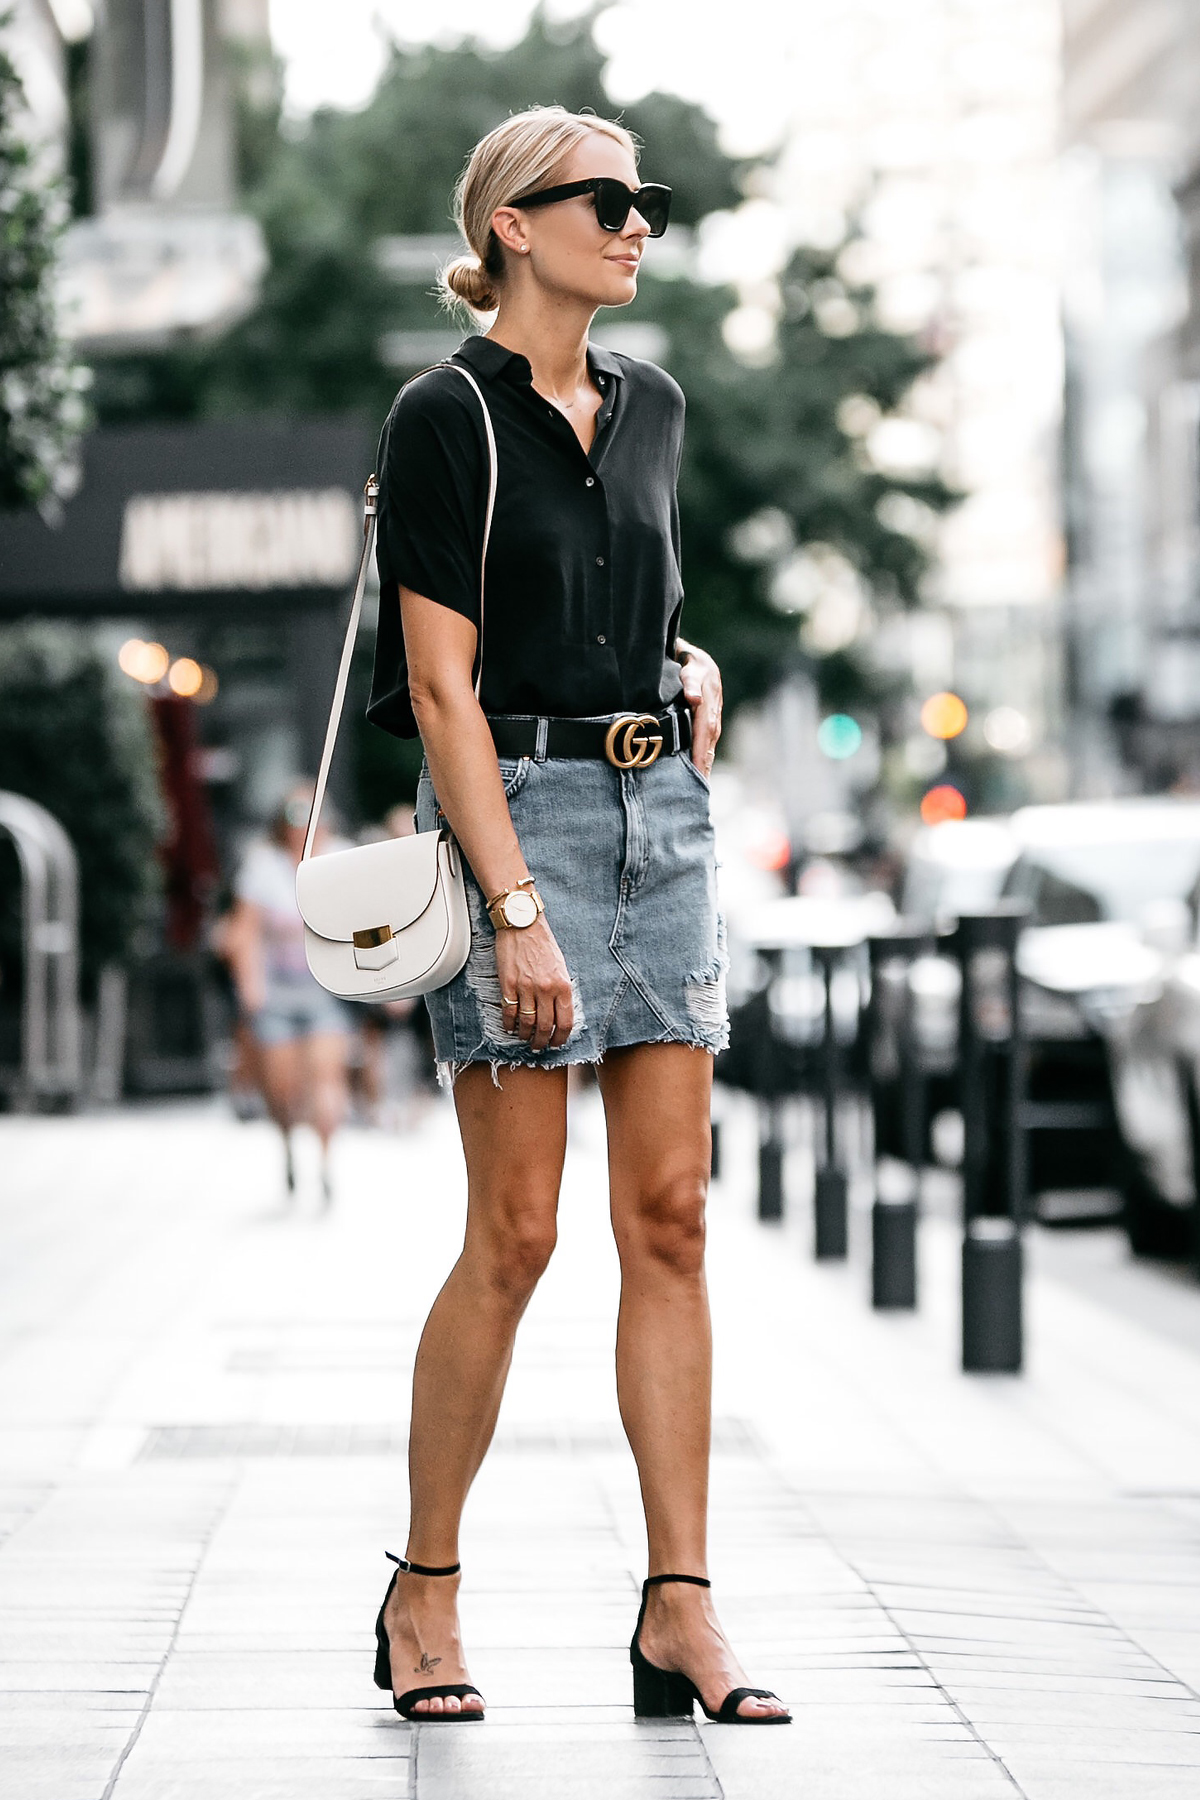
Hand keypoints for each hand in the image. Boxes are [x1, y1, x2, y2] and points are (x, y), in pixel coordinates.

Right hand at [494, 916, 573, 1050]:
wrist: (522, 924)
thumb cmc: (542, 943)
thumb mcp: (560, 966)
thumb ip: (560, 990)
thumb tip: (559, 1012)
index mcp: (562, 985)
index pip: (565, 1022)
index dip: (561, 1038)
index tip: (556, 1043)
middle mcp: (546, 989)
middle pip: (545, 1027)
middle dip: (542, 1042)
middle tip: (539, 1046)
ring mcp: (526, 988)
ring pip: (527, 1023)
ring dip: (525, 1036)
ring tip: (525, 1039)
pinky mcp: (508, 984)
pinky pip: (509, 1012)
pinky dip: (509, 1024)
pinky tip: (510, 1028)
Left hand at [678, 641, 722, 776]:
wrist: (693, 655)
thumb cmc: (686, 659)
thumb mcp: (688, 666)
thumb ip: (690, 682)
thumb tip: (694, 699)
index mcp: (708, 699)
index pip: (705, 729)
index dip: (700, 750)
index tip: (696, 769)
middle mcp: (713, 709)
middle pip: (709, 741)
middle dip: (704, 764)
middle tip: (699, 788)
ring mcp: (712, 714)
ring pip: (709, 742)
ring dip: (705, 763)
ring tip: (699, 785)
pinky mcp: (707, 718)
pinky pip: (706, 739)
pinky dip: (703, 755)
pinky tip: (698, 770)